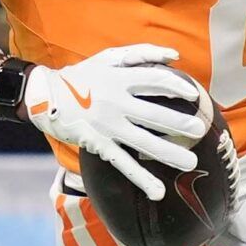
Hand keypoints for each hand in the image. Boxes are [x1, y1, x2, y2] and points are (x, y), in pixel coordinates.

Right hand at [24, 44, 205, 198]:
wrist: (46, 96)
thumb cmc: (84, 75)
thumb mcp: (109, 57)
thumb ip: (142, 53)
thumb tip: (174, 56)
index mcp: (120, 79)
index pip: (156, 81)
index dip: (177, 87)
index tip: (194, 94)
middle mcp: (116, 103)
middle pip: (155, 115)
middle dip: (180, 123)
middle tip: (200, 129)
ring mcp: (109, 127)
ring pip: (144, 142)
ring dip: (169, 153)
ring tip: (191, 162)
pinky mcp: (100, 145)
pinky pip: (124, 164)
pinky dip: (141, 179)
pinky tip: (158, 192)